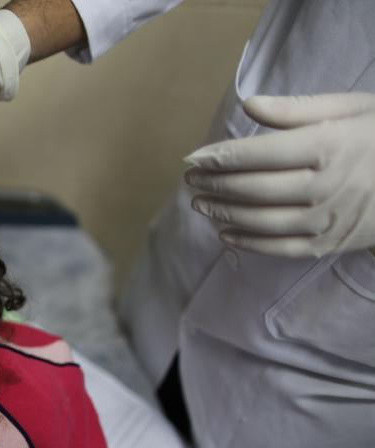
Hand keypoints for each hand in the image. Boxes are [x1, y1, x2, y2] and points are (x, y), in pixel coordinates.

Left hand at [185, 93, 374, 257]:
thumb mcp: (352, 108)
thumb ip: (298, 109)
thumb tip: (250, 105)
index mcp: (327, 146)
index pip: (256, 154)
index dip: (218, 158)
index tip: (193, 158)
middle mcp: (324, 186)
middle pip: (251, 188)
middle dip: (213, 184)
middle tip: (190, 179)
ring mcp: (326, 219)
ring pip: (259, 220)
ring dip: (222, 212)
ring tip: (200, 203)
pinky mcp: (329, 244)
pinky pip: (279, 248)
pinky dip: (247, 242)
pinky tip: (225, 233)